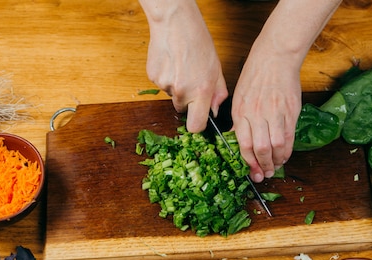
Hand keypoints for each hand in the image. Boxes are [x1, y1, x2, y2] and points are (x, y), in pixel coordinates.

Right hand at [140, 0, 227, 131]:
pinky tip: (172, 62)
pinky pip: (161, 85)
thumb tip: (214, 111)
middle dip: (187, 101)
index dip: (197, 124)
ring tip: (181, 66)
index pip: (196, 126)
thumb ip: (218, 93)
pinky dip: (167, 77)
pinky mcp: (153, 78)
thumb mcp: (216, 68)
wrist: (175, 22)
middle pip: (182, 110)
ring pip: (172, 95)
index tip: (198, 118)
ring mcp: (166, 85)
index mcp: (201, 91)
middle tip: (191, 80)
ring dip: (177, 86)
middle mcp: (182, 92)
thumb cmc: (198, 41)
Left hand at [230, 0, 340, 181]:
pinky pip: (289, 136)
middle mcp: (257, 114)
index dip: (248, 162)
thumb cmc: (255, 75)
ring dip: (276, 161)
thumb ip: (239, 119)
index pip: (244, 144)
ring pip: (276, 145)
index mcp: (241, 111)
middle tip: (264, 174)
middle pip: (260, 148)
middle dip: (262, 166)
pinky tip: (284, 156)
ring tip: (275, 167)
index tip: (251, 172)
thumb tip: (239, 140)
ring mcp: (275, 113)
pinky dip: (287, 150)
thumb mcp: (239, 97)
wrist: (275, 57)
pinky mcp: (290, 111)